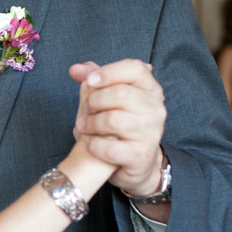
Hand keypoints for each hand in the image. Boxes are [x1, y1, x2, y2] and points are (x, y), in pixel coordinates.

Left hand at [69, 60, 165, 194]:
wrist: (137, 162)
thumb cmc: (120, 125)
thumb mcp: (109, 99)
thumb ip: (94, 80)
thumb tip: (75, 69)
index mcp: (151, 90)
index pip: (135, 68)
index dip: (109, 72)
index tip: (89, 81)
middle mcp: (156, 109)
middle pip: (120, 94)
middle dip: (94, 100)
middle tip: (85, 109)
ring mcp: (151, 133)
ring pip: (113, 120)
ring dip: (90, 123)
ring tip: (83, 126)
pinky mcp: (141, 156)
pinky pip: (110, 148)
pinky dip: (93, 145)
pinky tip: (89, 143)